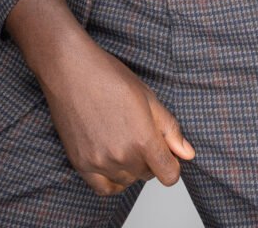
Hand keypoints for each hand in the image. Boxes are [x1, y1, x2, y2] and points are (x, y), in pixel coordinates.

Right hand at [39, 33, 194, 194]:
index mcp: (143, 140)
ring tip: (122, 138)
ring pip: (127, 181)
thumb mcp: (147, 96)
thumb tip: (187, 153)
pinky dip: (112, 180)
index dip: (172, 163)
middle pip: (148, 175)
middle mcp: (122, 156)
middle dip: (150, 159)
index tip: (166, 152)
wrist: (70, 69)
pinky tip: (112, 161)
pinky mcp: (80, 164)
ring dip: (130, 167)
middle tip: (138, 132)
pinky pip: (104, 188)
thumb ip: (170, 129)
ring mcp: (99, 162)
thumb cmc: (107, 76)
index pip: (170, 174)